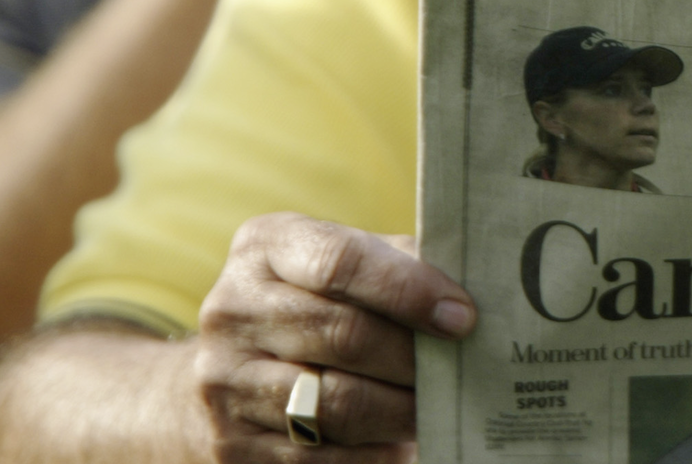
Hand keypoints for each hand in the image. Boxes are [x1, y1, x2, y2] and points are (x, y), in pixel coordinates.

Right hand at [193, 213, 475, 460]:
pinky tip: (401, 444)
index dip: (408, 289)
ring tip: (439, 407)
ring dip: (402, 410)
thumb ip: (398, 265)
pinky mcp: (232, 445)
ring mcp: (224, 382)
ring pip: (336, 403)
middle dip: (414, 357)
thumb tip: (466, 294)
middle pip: (344, 335)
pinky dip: (374, 453)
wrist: (227, 375)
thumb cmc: (315, 304)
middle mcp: (233, 310)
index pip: (340, 262)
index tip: (462, 316)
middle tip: (464, 369)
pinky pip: (321, 457)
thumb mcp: (341, 267)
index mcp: (265, 248)